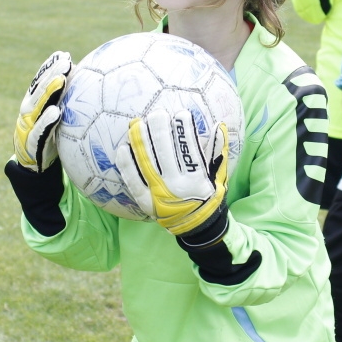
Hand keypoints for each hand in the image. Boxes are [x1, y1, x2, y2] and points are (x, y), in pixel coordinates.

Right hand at [13, 51, 70, 171]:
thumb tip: (92, 85)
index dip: (50, 67)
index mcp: (34, 102)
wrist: (32, 164)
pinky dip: (47, 120)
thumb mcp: (57, 119)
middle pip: (40, 88)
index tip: (63, 55)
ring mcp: (27, 125)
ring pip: (38, 104)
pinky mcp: (31, 141)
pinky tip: (56, 112)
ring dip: (50, 91)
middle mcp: (29, 110)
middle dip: (52, 73)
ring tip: (62, 80)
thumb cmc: (49, 137)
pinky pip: (39, 129)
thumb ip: (67, 103)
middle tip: (65, 61)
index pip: (42, 81)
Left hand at [115, 111, 228, 238]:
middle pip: (165, 153)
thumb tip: (219, 126)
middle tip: (157, 114)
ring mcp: (158, 193)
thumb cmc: (208, 198)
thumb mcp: (218, 176)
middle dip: (161, 131)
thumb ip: (218, 152)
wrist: (196, 227)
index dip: (185, 131)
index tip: (182, 114)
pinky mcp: (144, 200)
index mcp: (196, 179)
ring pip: (146, 163)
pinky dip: (127, 164)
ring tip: (136, 124)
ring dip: (140, 142)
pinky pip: (133, 180)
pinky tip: (122, 148)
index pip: (190, 150)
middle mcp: (176, 185)